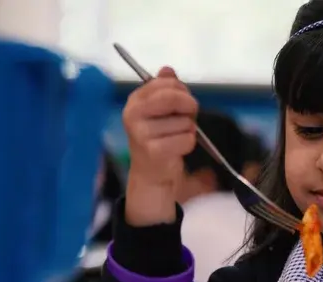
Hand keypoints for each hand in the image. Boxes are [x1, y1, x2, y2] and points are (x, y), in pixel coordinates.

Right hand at [123, 66, 197, 186]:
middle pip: (173, 98)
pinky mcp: (154, 151)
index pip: (166, 83)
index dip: (182, 90)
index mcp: (135, 100)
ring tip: (176, 137)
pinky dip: (188, 144)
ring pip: (185, 122)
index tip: (185, 101)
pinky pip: (186, 139)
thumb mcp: (161, 109)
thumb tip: (167, 70)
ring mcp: (141, 133)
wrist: (151, 171)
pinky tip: (177, 149)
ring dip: (188, 130)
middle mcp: (133, 114)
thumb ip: (166, 89)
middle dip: (189, 106)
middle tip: (189, 115)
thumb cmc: (160, 136)